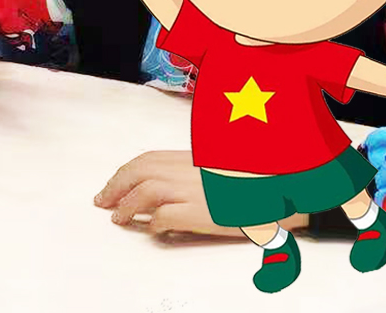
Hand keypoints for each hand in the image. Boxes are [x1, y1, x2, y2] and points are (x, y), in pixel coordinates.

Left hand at [94, 151, 307, 237]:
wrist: (282, 190)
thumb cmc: (256, 180)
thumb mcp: (222, 167)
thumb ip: (196, 170)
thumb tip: (168, 184)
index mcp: (194, 157)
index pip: (149, 158)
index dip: (126, 171)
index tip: (113, 184)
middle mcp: (190, 168)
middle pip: (140, 170)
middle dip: (116, 185)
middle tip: (103, 201)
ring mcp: (195, 189)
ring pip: (146, 191)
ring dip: (126, 204)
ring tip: (117, 218)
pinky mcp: (201, 211)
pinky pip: (165, 216)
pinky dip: (152, 223)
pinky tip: (151, 229)